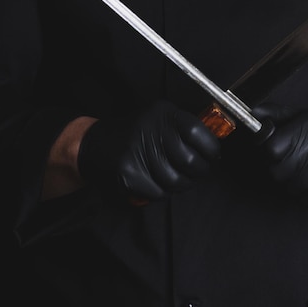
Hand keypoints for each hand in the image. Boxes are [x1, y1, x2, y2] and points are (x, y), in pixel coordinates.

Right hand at [78, 100, 220, 200]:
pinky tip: (152, 180)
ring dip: (179, 184)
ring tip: (171, 175)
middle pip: (190, 162)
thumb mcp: (159, 119)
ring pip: (176, 182)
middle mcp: (151, 131)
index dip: (211, 149)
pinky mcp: (128, 173)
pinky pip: (158, 193)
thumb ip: (185, 129)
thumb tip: (214, 146)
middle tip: (195, 171)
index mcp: (163, 114)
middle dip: (197, 172)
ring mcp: (138, 153)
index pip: (198, 132)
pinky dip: (159, 191)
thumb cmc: (134, 133)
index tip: (212, 156)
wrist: (93, 144)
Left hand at [253, 103, 307, 202]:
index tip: (274, 152)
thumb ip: (278, 115)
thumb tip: (253, 112)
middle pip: (277, 170)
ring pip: (289, 186)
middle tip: (293, 163)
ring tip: (307, 171)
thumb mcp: (307, 118)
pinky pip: (305, 197)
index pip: (271, 147)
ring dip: (293, 183)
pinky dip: (306, 193)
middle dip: (280, 170)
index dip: (269, 153)